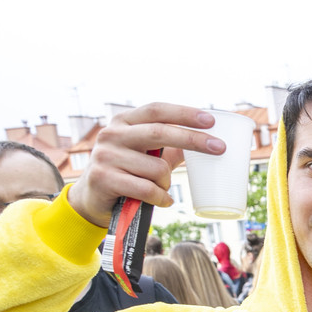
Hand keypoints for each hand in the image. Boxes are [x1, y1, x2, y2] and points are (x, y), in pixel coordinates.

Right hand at [68, 104, 224, 226]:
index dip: (184, 113)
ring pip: (157, 169)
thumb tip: (210, 141)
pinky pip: (147, 189)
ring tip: (160, 189)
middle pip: (159, 133)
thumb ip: (170, 147)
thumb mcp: (146, 154)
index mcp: (124, 122)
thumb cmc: (127, 173)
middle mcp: (112, 134)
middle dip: (193, 140)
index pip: (156, 111)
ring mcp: (105, 156)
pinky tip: (162, 201)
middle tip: (220, 148)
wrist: (92, 199)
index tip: (210, 121)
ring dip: (167, 183)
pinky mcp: (103, 178)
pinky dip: (161, 198)